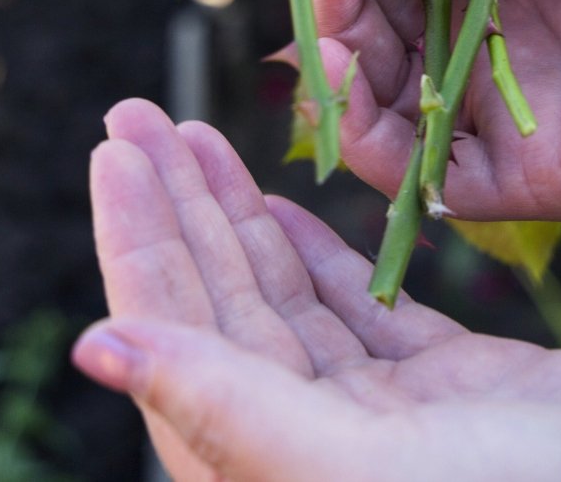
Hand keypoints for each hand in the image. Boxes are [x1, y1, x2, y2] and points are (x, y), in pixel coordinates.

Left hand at [75, 99, 560, 480]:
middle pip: (224, 313)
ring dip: (239, 214)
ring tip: (194, 131)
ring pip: (289, 301)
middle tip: (135, 115)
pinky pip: (366, 308)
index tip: (113, 149)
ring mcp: (395, 419)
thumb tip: (96, 345)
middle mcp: (322, 451)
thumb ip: (234, 410)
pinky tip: (286, 195)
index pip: (178, 345)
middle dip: (176, 210)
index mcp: (277, 477)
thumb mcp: (374, 467)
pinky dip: (323, 248)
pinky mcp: (464, 388)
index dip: (139, 246)